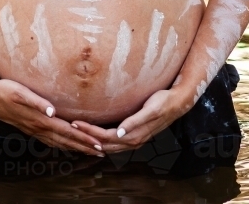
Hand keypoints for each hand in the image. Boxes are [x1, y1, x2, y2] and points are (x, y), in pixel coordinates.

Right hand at [0, 79, 103, 156]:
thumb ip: (37, 102)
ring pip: (58, 142)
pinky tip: (66, 145)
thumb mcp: (20, 92)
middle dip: (84, 146)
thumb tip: (52, 110)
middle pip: (65, 140)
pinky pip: (50, 140)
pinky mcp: (30, 128)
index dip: (82, 138)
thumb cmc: (5, 90)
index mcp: (40, 119)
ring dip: (75, 148)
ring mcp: (34, 129)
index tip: (97, 144)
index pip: (66, 131)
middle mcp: (38, 127)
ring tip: (89, 152)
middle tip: (101, 152)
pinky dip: (62, 145)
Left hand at [70, 88, 189, 153]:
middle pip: (104, 143)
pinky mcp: (134, 134)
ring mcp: (133, 139)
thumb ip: (135, 122)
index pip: (106, 137)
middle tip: (70, 127)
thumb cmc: (163, 102)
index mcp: (135, 135)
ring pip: (108, 145)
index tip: (76, 123)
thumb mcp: (150, 110)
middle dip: (87, 137)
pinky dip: (102, 141)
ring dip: (93, 141)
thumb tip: (119, 133)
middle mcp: (133, 140)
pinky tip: (94, 137)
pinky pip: (114, 142)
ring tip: (77, 134)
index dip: (90, 131)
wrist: (178, 103)